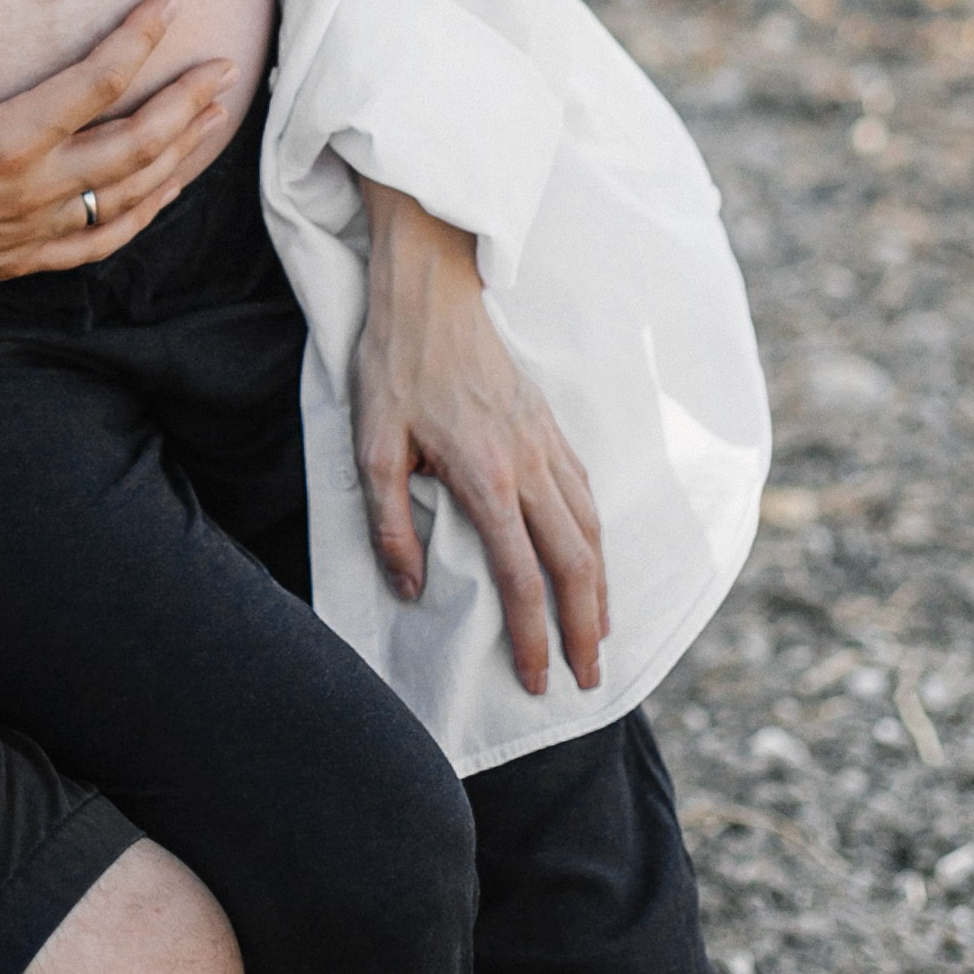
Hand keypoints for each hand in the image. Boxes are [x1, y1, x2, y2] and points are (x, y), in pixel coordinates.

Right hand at [0, 0, 235, 284]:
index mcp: (7, 140)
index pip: (98, 83)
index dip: (140, 39)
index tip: (170, 4)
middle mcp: (35, 189)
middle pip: (136, 143)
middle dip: (186, 102)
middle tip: (225, 68)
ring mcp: (36, 230)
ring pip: (131, 193)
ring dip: (179, 153)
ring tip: (213, 118)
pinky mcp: (26, 258)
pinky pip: (103, 240)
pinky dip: (144, 212)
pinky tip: (165, 190)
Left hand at [353, 178, 606, 697]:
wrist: (431, 295)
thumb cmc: (396, 369)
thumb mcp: (372, 448)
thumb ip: (391, 522)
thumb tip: (409, 588)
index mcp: (487, 478)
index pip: (522, 577)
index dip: (534, 635)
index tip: (540, 679)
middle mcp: (530, 466)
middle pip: (577, 564)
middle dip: (588, 628)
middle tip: (590, 677)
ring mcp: (548, 445)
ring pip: (593, 531)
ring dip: (602, 590)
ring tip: (600, 633)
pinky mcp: (551, 427)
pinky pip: (588, 495)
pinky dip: (599, 541)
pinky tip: (593, 561)